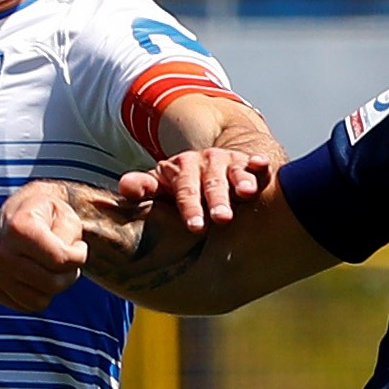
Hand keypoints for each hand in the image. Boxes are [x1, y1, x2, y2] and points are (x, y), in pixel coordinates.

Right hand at [0, 181, 103, 313]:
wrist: (14, 212)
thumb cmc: (45, 214)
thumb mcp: (66, 214)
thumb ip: (71, 237)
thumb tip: (66, 262)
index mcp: (18, 228)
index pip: (61, 260)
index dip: (79, 255)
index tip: (78, 246)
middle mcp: (0, 252)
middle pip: (52, 284)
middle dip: (69, 274)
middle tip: (67, 260)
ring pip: (39, 302)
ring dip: (52, 287)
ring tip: (52, 268)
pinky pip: (24, 305)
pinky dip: (36, 294)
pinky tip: (35, 274)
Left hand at [139, 148, 274, 233]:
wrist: (208, 166)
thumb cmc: (181, 188)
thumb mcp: (160, 187)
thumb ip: (142, 188)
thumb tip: (125, 188)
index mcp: (181, 169)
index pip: (184, 191)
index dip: (189, 207)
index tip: (194, 226)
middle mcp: (205, 162)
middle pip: (211, 184)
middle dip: (217, 201)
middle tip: (221, 219)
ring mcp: (228, 162)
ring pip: (235, 173)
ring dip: (241, 181)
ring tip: (246, 193)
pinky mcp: (248, 164)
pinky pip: (256, 164)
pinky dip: (259, 165)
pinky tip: (262, 165)